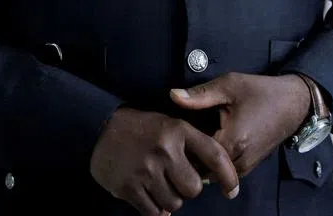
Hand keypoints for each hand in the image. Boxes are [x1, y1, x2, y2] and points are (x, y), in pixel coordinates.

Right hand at [89, 108, 238, 215]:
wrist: (100, 127)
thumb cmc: (142, 129)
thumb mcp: (169, 125)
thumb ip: (192, 146)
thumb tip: (211, 181)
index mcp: (178, 130)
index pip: (214, 155)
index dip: (228, 176)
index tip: (232, 191)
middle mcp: (164, 149)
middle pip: (193, 189)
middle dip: (187, 189)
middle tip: (175, 180)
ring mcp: (145, 169)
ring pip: (174, 203)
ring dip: (169, 200)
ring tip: (157, 184)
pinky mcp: (128, 186)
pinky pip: (153, 212)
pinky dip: (154, 208)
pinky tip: (147, 194)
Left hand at [170, 73, 310, 176]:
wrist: (294, 102)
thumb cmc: (261, 91)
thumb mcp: (229, 85)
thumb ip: (200, 94)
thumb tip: (172, 96)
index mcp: (233, 140)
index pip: (196, 157)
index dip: (183, 147)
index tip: (176, 134)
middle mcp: (241, 159)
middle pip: (204, 169)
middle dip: (191, 157)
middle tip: (181, 139)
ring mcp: (247, 165)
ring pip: (215, 175)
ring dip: (203, 163)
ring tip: (194, 143)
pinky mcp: (251, 165)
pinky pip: (227, 173)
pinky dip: (215, 164)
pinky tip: (209, 146)